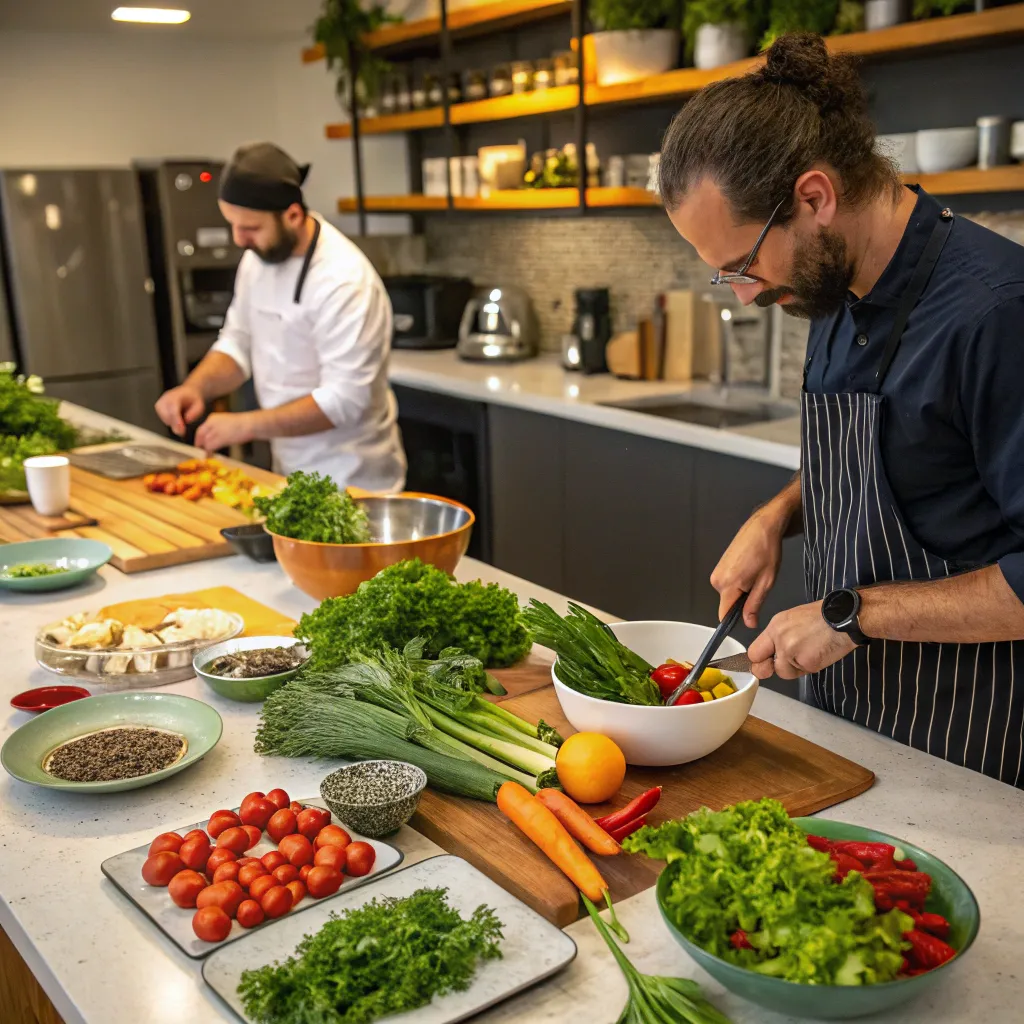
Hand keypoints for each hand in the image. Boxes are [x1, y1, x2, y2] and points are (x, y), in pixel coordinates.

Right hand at [155, 385, 204, 436]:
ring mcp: (161, 401)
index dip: (177, 422)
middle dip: (175, 424)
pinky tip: (176, 418)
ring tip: (181, 419)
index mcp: (177, 395)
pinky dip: (169, 421)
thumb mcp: (200, 406)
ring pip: (164, 418)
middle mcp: (166, 397)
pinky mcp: (158, 406)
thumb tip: (185, 420)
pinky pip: (162, 418)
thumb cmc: (193, 400)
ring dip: (172, 423)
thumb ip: (194, 413)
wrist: (188, 392)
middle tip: (183, 430)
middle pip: (166, 415)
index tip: (182, 431)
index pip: (173, 409)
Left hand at [194, 412, 254, 452]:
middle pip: (200, 435)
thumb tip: (213, 438)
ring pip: (205, 442)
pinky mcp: (220, 438)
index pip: (201, 429)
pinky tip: (211, 455)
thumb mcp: (226, 422)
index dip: (199, 438)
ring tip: (208, 455)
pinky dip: (209, 452)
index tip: (199, 444)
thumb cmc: (243, 424)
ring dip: (206, 450)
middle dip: (200, 444)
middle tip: (201, 451)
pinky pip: (210, 447)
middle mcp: (211, 423)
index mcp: (212, 417)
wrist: (250, 424)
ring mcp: (215, 430)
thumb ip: (217, 428)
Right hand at [711, 505, 786, 627]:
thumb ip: (754, 605)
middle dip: (742, 601)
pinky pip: (727, 583)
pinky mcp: (719, 566)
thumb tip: (748, 622)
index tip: (747, 619)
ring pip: (728, 593)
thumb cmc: (766, 549)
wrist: (762, 527)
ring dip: (741, 590)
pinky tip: (749, 569)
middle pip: (727, 603)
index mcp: (728, 584)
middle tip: (758, 585)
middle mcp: (717, 579)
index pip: (723, 614)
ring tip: (754, 574)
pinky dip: (738, 582)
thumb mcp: (766, 582)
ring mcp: (717, 571)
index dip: (735, 620)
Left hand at [747, 602, 854, 679]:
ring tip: (810, 654)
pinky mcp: (806, 662)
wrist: (845, 617)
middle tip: (779, 666)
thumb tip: (773, 652)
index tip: (762, 664)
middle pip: (761, 667)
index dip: (758, 661)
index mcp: (775, 627)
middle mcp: (779, 639)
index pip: (754, 651)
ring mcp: (791, 651)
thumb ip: (780, 636)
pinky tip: (819, 654)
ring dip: (795, 668)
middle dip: (767, 670)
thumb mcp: (793, 619)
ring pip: (784, 672)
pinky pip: (802, 672)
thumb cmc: (824, 616)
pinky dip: (810, 667)